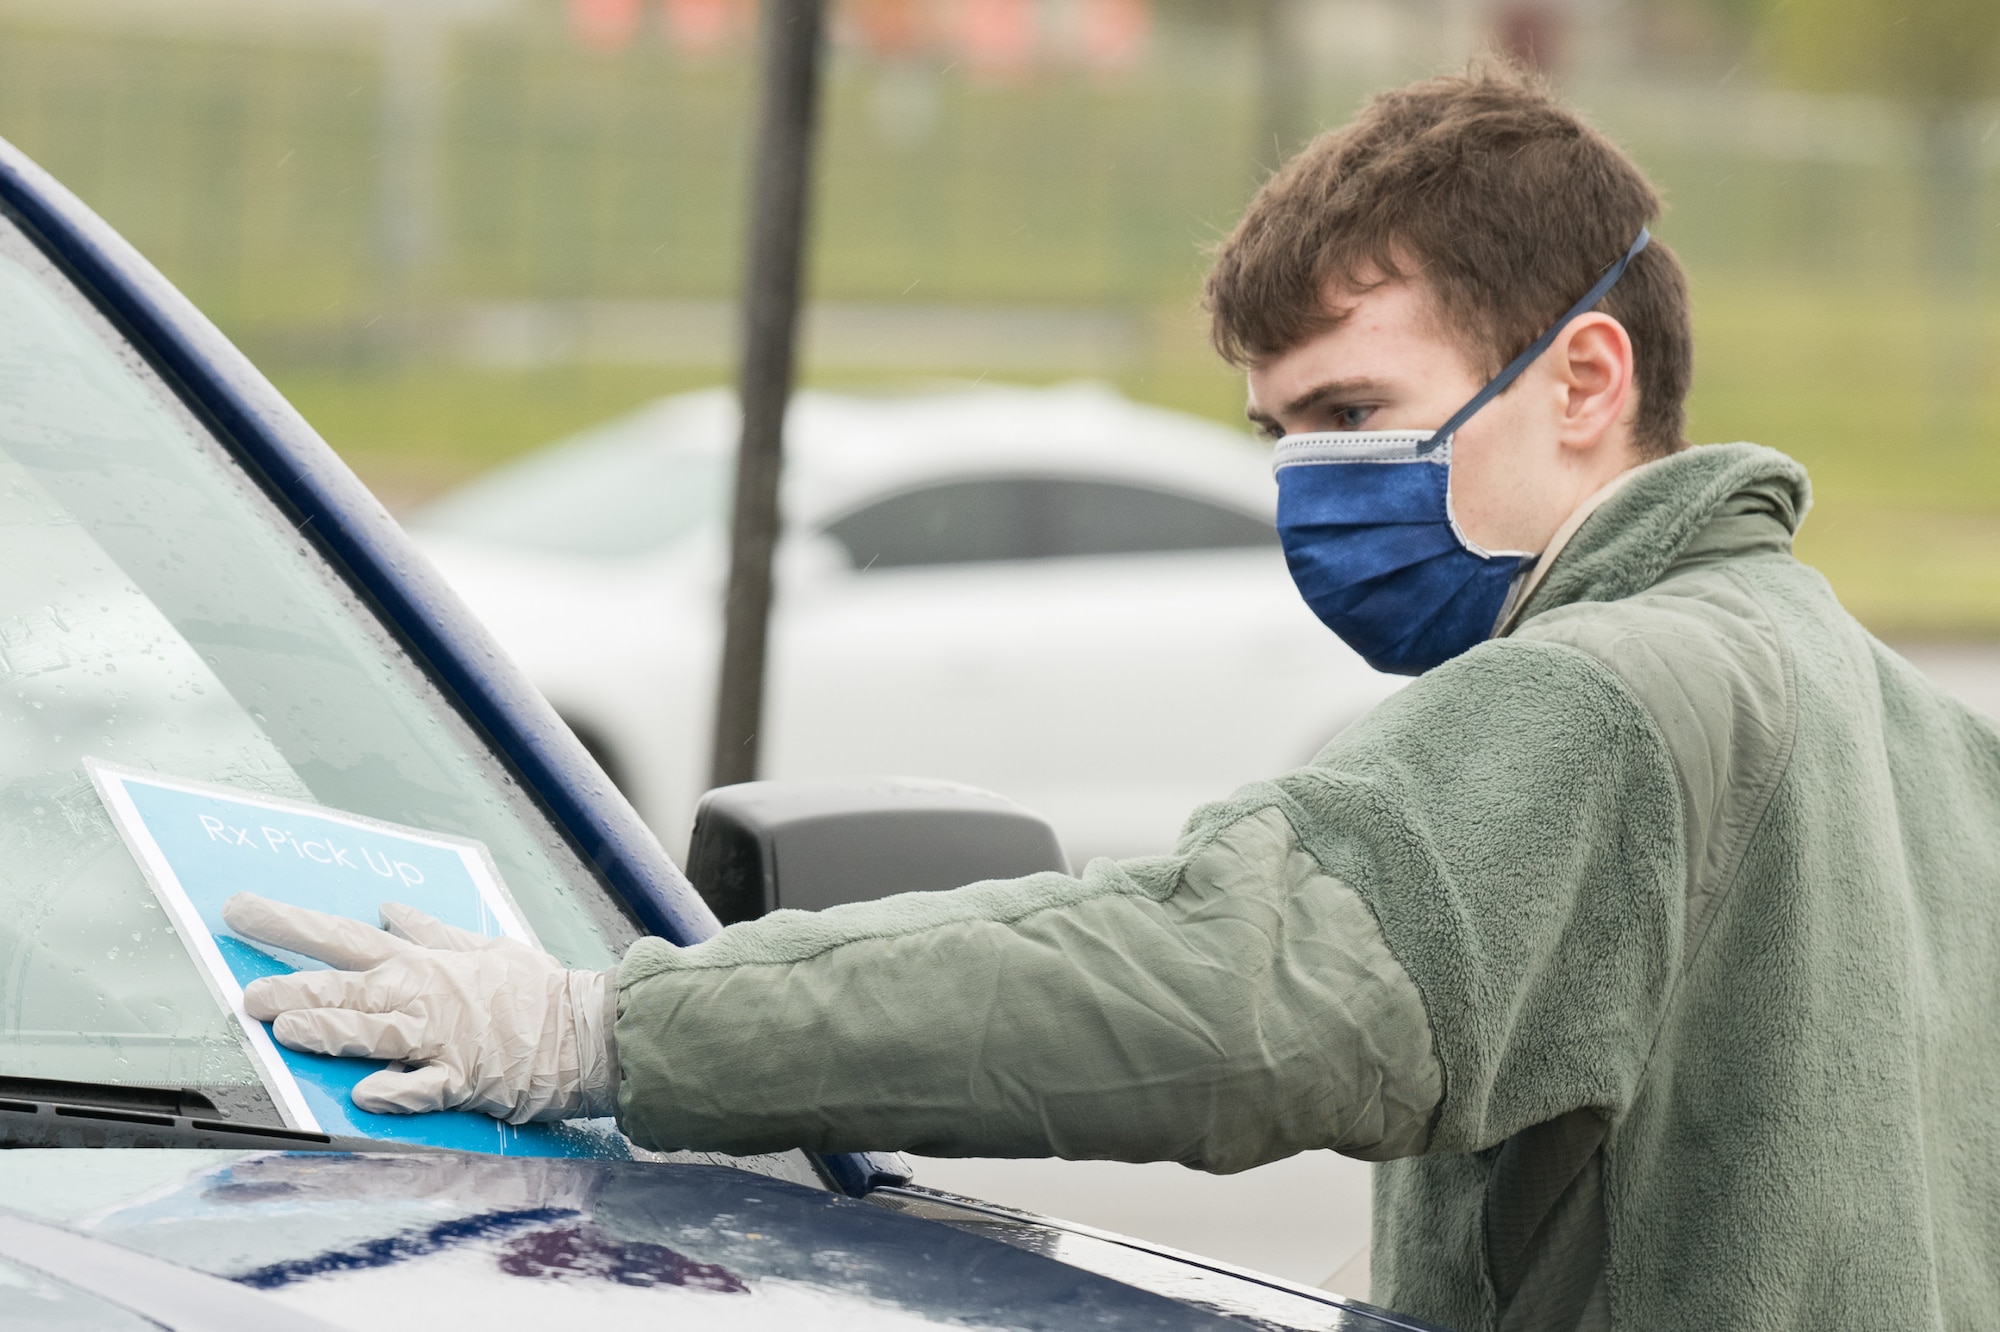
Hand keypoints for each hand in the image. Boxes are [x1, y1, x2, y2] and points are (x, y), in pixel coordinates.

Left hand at [223, 893, 615, 1124]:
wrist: (586, 1030)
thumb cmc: (537, 991)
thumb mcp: (486, 947)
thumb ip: (432, 932)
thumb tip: (388, 910)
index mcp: (422, 964)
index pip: (342, 938)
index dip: (288, 923)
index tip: (240, 909)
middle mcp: (423, 996)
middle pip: (347, 987)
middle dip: (293, 986)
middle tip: (249, 994)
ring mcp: (442, 1039)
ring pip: (377, 1032)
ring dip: (333, 1029)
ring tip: (288, 1030)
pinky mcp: (463, 1079)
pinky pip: (424, 1088)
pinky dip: (396, 1090)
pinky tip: (366, 1094)